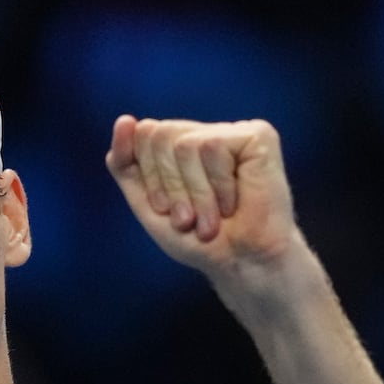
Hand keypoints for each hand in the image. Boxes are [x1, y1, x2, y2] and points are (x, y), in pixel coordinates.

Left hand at [105, 115, 307, 289]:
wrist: (239, 264)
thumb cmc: (196, 239)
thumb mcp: (147, 202)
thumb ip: (126, 163)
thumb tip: (125, 120)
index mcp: (179, 144)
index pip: (143, 135)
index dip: (151, 177)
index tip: (168, 211)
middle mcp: (205, 132)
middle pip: (160, 134)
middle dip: (170, 186)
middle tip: (190, 218)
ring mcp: (232, 132)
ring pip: (186, 144)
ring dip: (196, 194)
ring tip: (211, 219)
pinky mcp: (258, 136)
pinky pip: (214, 147)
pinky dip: (218, 186)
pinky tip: (234, 203)